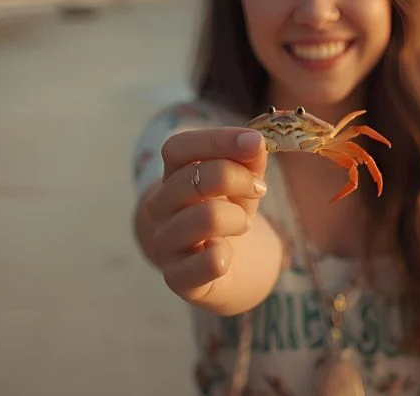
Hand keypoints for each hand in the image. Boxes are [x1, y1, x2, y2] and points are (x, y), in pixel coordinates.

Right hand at [142, 127, 267, 302]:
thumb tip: (256, 144)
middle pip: (194, 178)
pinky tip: (228, 255)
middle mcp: (160, 207)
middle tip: (259, 189)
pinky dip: (225, 256)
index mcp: (172, 176)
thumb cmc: (230, 214)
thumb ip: (249, 160)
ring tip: (243, 224)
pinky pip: (206, 263)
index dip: (217, 140)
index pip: (178, 148)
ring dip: (238, 218)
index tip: (256, 142)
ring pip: (206, 217)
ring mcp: (165, 243)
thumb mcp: (243, 182)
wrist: (227, 266)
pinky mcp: (177, 278)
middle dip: (239, 179)